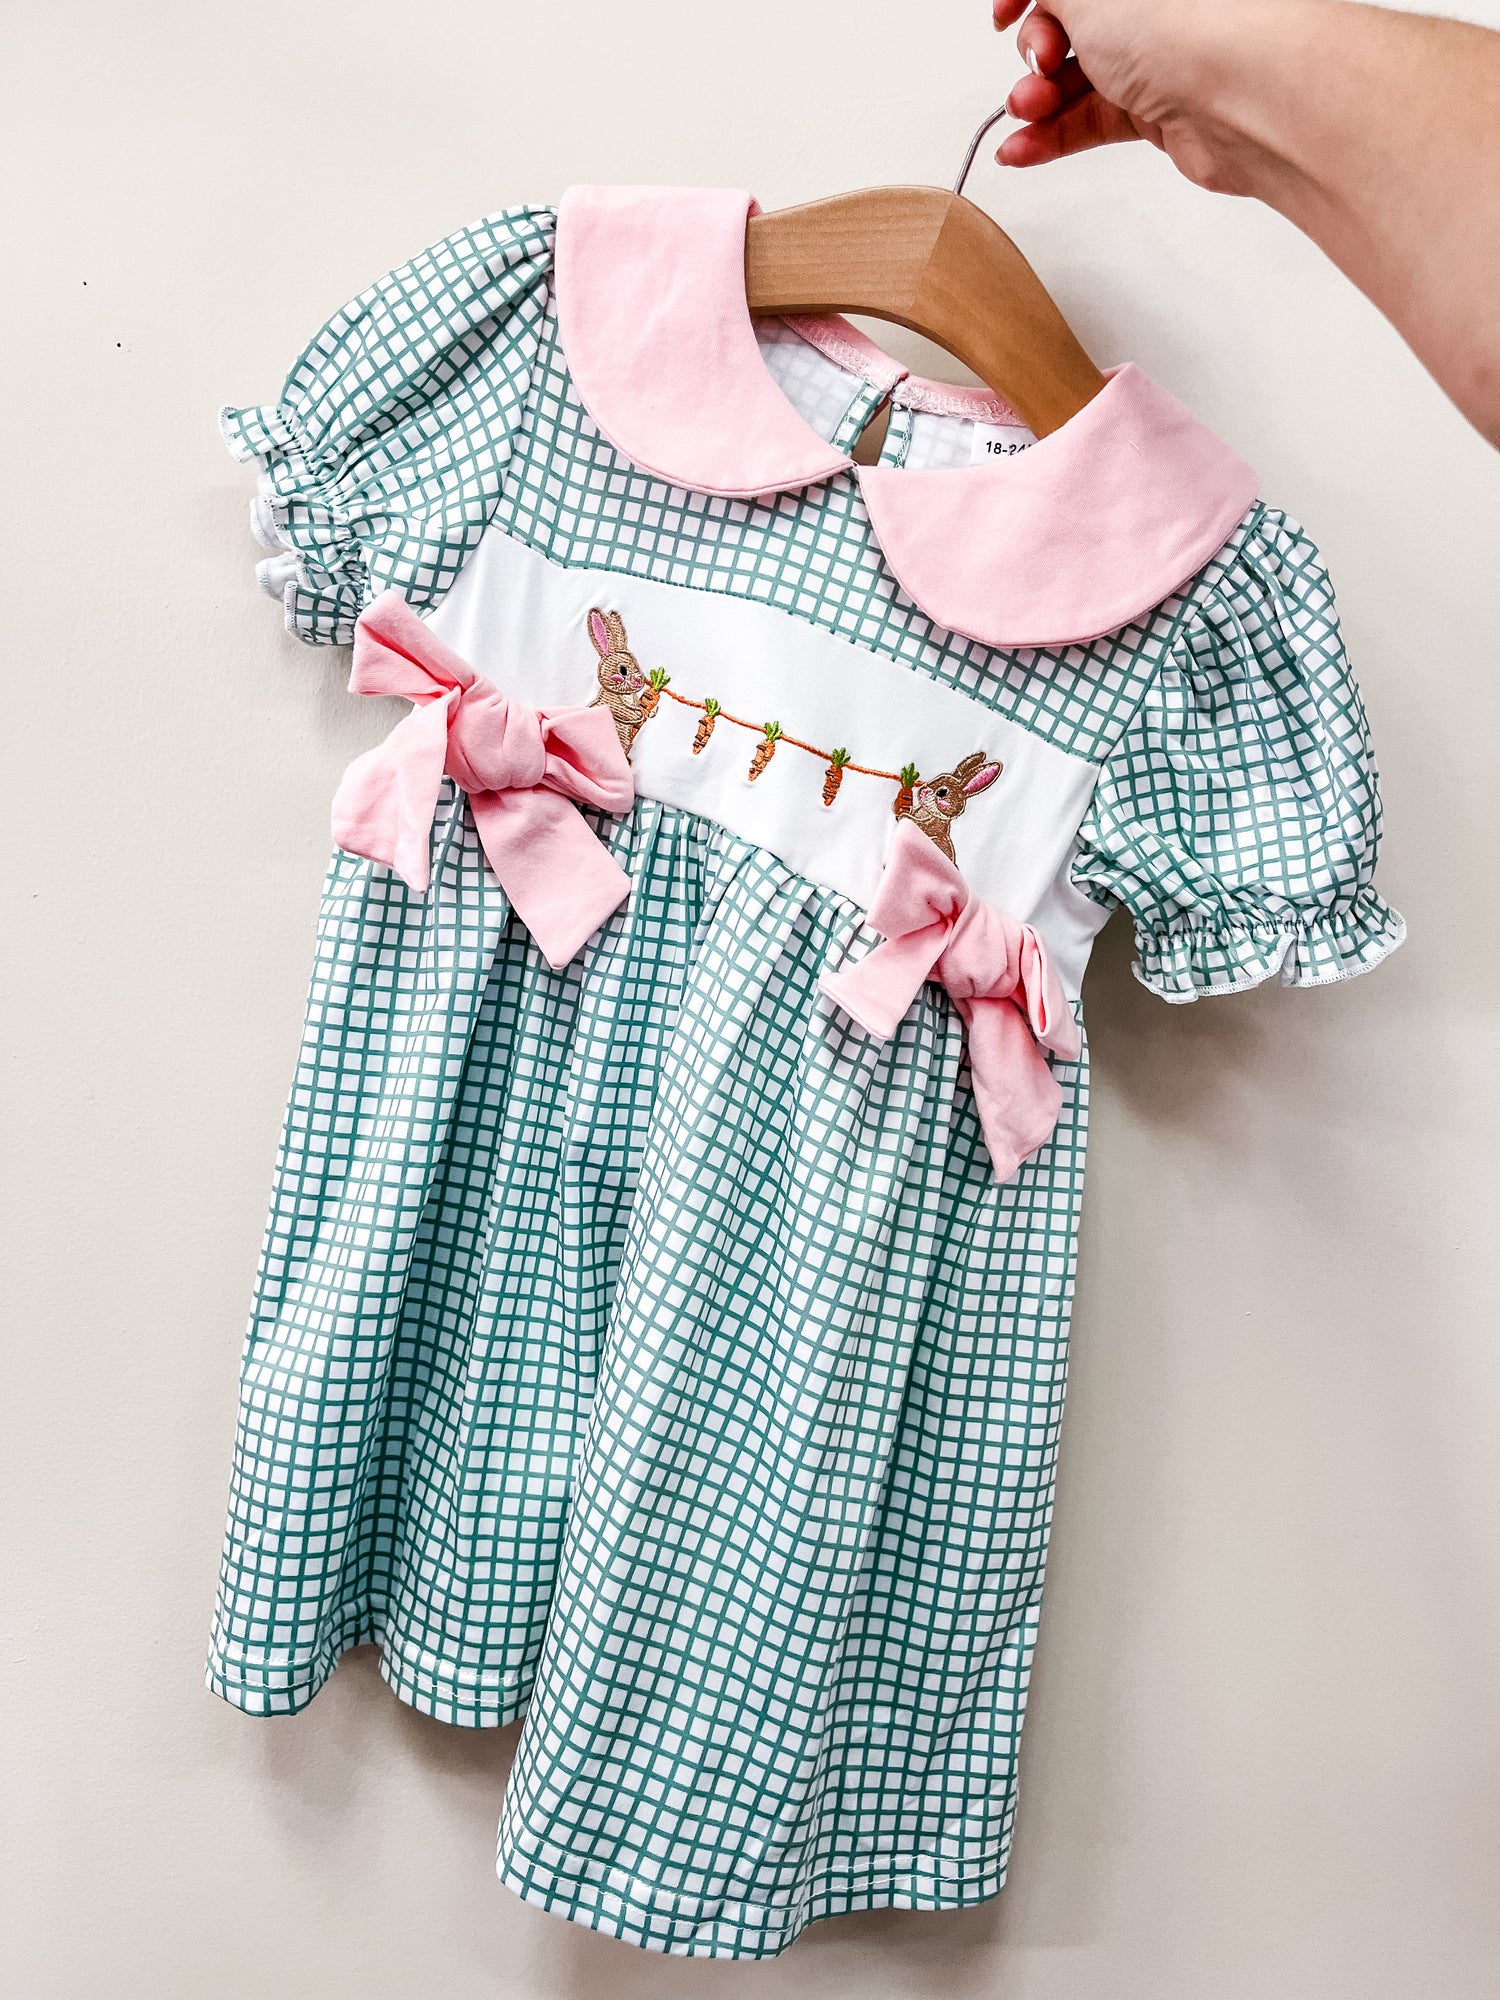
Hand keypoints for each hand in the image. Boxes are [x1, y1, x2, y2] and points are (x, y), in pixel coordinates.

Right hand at [990, 0, 1235, 186]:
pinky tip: (1021, 149)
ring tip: (1025, 112)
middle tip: (1040, 64)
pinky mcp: (1159, 108)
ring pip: (1079, 77)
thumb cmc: (1184, 23)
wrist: (1243, 96)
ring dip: (1038, 100)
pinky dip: (1053, 136)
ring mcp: (1156, 54)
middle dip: (1036, 49)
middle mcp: (1155, 3)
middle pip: (1071, 24)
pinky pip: (1093, 119)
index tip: (1004, 15)